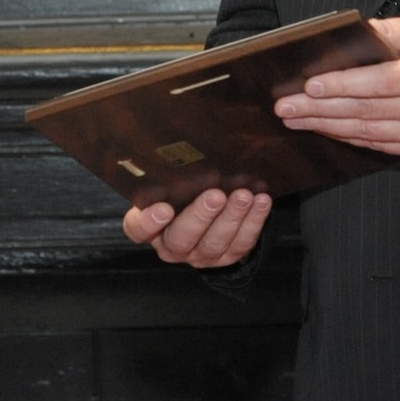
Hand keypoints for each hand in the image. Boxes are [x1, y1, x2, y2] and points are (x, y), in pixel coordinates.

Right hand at [123, 188, 270, 267]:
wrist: (205, 216)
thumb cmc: (180, 193)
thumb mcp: (167, 184)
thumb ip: (167, 174)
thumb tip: (181, 143)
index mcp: (149, 228)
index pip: (138, 229)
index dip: (148, 222)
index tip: (163, 208)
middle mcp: (171, 246)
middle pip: (181, 239)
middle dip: (201, 216)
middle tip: (216, 195)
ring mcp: (200, 255)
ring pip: (215, 243)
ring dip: (232, 218)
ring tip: (243, 195)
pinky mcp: (226, 257)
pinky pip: (241, 244)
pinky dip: (253, 222)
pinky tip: (261, 202)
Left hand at [275, 12, 399, 158]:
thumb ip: (397, 30)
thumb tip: (357, 32)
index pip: (381, 83)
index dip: (343, 85)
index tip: (310, 86)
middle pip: (367, 111)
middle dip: (320, 110)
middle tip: (284, 107)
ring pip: (369, 133)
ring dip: (328, 127)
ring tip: (295, 120)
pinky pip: (381, 146)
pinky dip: (351, 138)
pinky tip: (326, 129)